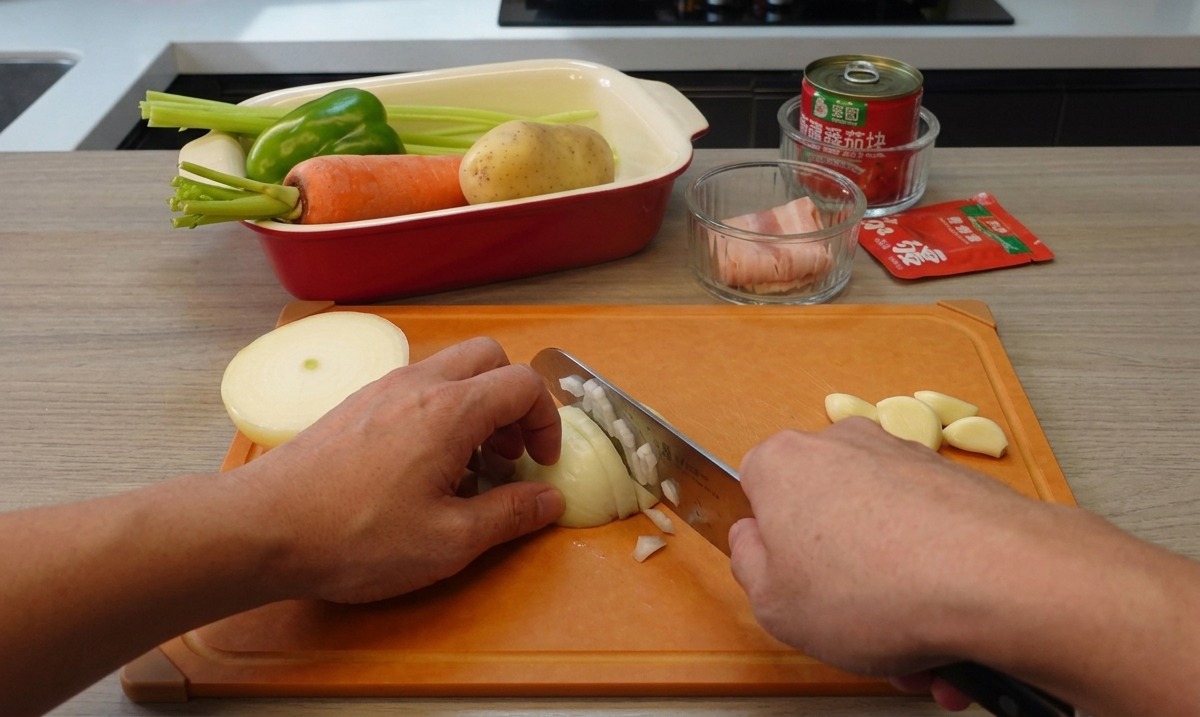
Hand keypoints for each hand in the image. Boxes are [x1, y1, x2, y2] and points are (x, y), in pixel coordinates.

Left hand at [236, 336, 565, 603]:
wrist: (262, 528)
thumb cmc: (356, 537)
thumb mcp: (449, 541)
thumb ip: (509, 515)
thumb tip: (549, 500)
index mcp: (450, 410)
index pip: (522, 383)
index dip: (546, 420)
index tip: (542, 463)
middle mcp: (418, 384)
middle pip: (488, 358)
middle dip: (513, 400)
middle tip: (510, 454)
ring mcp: (381, 390)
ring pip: (449, 370)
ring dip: (475, 407)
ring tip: (468, 468)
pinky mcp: (355, 406)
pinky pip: (415, 389)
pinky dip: (439, 414)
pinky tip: (423, 470)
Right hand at [727, 417, 1043, 677]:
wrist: (995, 579)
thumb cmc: (876, 588)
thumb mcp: (772, 604)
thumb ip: (747, 565)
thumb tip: (754, 545)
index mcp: (782, 463)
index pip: (754, 494)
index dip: (770, 550)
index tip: (787, 586)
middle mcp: (842, 446)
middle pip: (821, 518)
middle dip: (837, 581)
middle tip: (850, 631)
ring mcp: (903, 459)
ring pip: (878, 537)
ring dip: (889, 596)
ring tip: (910, 654)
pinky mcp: (954, 482)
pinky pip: (926, 540)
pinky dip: (931, 585)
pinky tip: (945, 637)